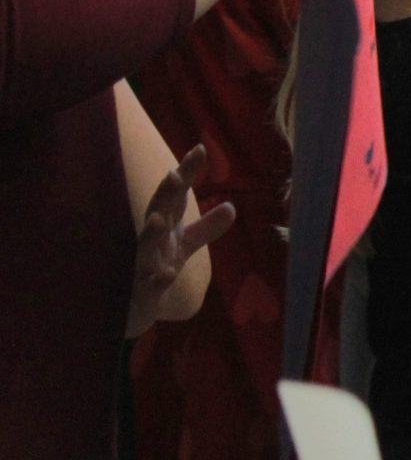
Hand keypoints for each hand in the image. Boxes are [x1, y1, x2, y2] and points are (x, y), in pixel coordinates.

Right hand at [127, 145, 234, 336]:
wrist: (130, 310)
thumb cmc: (155, 268)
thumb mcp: (183, 246)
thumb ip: (205, 228)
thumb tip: (231, 206)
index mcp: (162, 226)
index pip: (174, 195)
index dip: (185, 174)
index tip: (199, 150)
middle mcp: (149, 241)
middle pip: (156, 213)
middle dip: (164, 196)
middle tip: (173, 175)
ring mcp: (141, 266)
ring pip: (145, 249)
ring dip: (151, 235)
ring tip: (158, 220)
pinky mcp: (141, 294)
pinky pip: (148, 286)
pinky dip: (157, 280)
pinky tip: (166, 274)